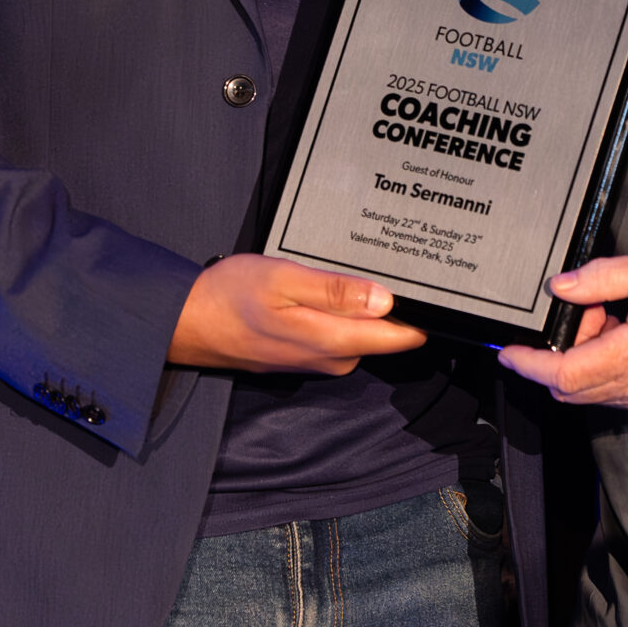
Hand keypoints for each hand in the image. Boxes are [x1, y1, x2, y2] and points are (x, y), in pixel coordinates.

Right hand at [168, 254, 427, 373]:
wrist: (188, 323)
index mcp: (332, 340)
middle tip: (402, 266)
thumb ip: (336, 292)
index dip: (425, 316)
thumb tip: (385, 302)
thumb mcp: (284, 280)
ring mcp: (318, 360)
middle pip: (385, 334)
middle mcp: (331, 359)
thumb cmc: (230, 297)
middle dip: (398, 305)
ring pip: (362, 333)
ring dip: (368, 308)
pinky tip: (331, 290)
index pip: (400, 337)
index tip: (440, 291)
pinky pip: (341, 335)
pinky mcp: (305, 355)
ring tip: (365, 272)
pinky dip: (345, 313)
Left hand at [497, 253, 627, 411]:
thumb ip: (602, 276)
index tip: (508, 353)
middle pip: (571, 388)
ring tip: (610, 317)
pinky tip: (626, 333)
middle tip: (582, 313)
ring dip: (583, 359)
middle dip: (558, 354)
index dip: (529, 365)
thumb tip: (561, 286)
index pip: (564, 375)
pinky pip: (614, 391)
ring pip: (591, 391)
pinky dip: (604, 366)